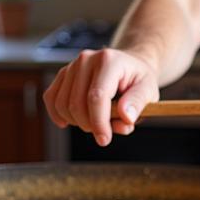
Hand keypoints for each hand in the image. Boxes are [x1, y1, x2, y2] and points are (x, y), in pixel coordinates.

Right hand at [43, 48, 159, 146]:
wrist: (128, 66)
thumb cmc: (137, 81)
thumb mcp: (149, 91)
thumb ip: (138, 104)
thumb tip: (126, 118)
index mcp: (109, 61)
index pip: (97, 96)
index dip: (98, 122)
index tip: (104, 139)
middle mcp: (86, 59)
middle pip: (77, 103)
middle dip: (89, 125)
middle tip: (105, 131)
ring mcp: (71, 66)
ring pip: (62, 105)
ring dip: (77, 122)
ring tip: (95, 121)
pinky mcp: (62, 74)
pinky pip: (51, 98)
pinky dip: (57, 115)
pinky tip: (68, 122)